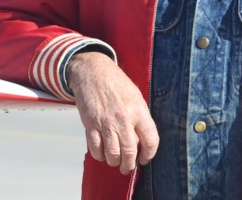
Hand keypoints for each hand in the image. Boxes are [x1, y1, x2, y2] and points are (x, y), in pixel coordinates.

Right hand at [66, 51, 159, 174]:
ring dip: (114, 162)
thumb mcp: (136, 97)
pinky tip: (103, 153)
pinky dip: (99, 155)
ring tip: (116, 161)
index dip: (150, 154)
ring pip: (112, 154)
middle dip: (130, 165)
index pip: (151, 140)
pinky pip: (95, 149)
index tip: (145, 159)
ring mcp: (106, 123)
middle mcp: (124, 119)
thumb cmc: (117, 84)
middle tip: (128, 167)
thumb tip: (142, 141)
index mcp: (139, 111)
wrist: (94, 72)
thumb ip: (140, 118)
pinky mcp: (90, 125)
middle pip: (129, 152)